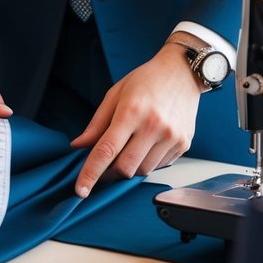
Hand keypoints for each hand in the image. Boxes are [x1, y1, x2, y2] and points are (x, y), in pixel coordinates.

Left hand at [71, 42, 203, 196]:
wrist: (182, 72)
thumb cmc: (147, 80)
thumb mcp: (115, 94)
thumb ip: (97, 123)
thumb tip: (79, 146)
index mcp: (131, 111)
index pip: (106, 151)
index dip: (91, 173)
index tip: (80, 190)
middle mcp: (153, 126)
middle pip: (125, 168)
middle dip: (109, 173)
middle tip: (104, 165)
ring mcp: (171, 137)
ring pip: (142, 171)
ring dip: (129, 167)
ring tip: (129, 147)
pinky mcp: (183, 144)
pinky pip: (159, 166)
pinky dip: (147, 162)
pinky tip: (147, 144)